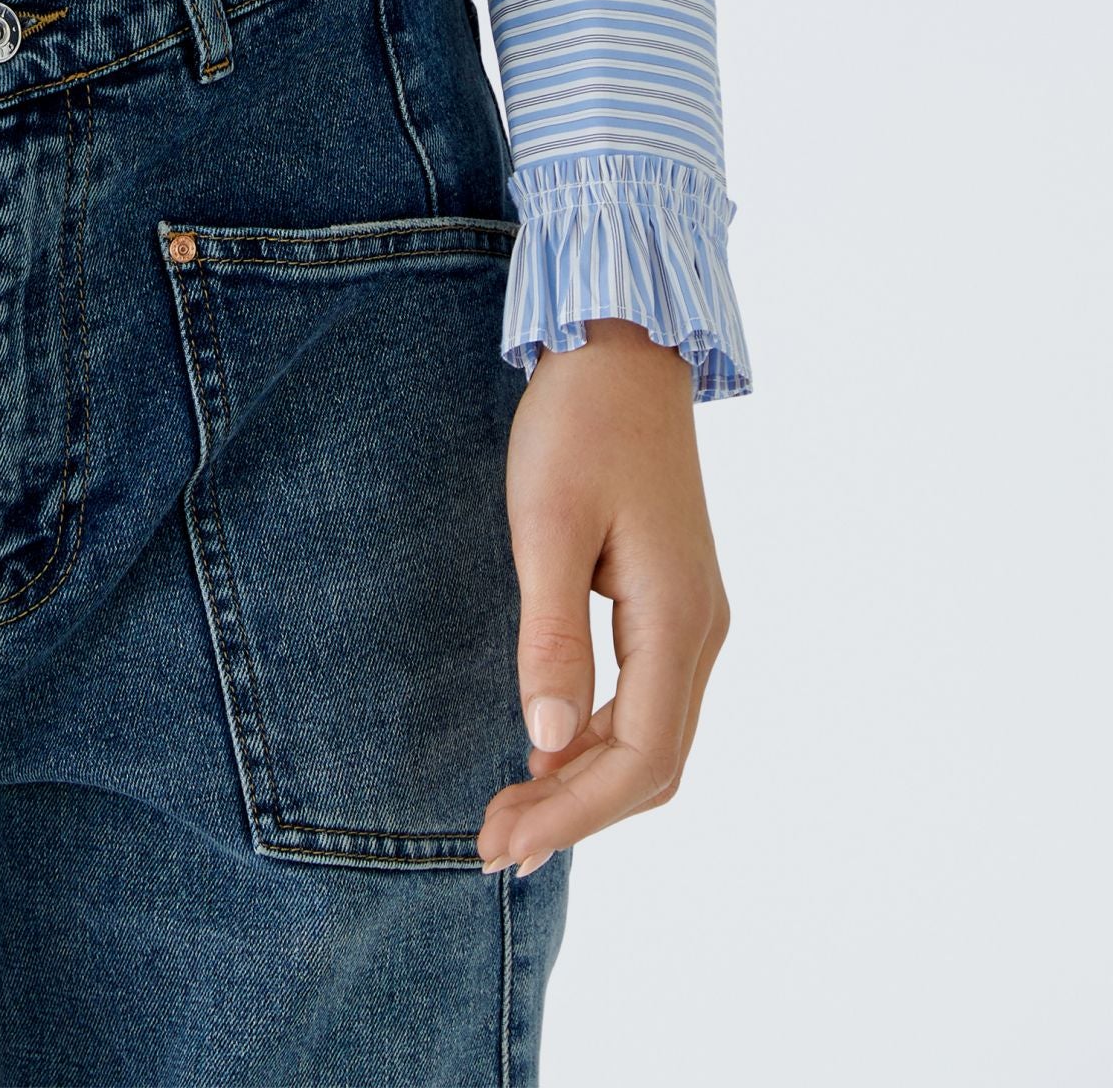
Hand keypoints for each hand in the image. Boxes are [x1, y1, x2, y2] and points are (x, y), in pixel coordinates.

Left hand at [478, 316, 727, 875]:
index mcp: (678, 618)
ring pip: (653, 737)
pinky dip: (598, 739)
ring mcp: (693, 617)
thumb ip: (554, 634)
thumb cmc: (580, 425)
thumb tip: (548, 740)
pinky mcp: (672, 600)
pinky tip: (546, 749)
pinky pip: (646, 698)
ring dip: (585, 783)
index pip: (641, 758)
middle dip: (576, 812)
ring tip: (511, 812)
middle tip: (493, 844)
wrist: (621, 349)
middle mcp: (700, 630)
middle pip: (653, 764)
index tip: (503, 843)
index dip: (573, 813)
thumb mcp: (550, 525)